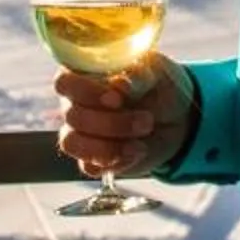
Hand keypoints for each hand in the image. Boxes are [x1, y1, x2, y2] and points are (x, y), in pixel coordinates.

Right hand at [54, 56, 189, 180]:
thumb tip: (119, 85)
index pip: (64, 82)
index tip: (116, 100)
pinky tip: (136, 152)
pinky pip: (89, 167)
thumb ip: (137, 75)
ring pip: (72, 143)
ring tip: (140, 143)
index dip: (85, 92)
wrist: (176, 119)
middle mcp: (74, 103)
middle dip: (113, 123)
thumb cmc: (158, 86)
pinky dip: (116, 163)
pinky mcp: (92, 159)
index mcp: (83, 74)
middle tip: (147, 121)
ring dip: (108, 146)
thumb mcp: (155, 72)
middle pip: (73, 116)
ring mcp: (80, 133)